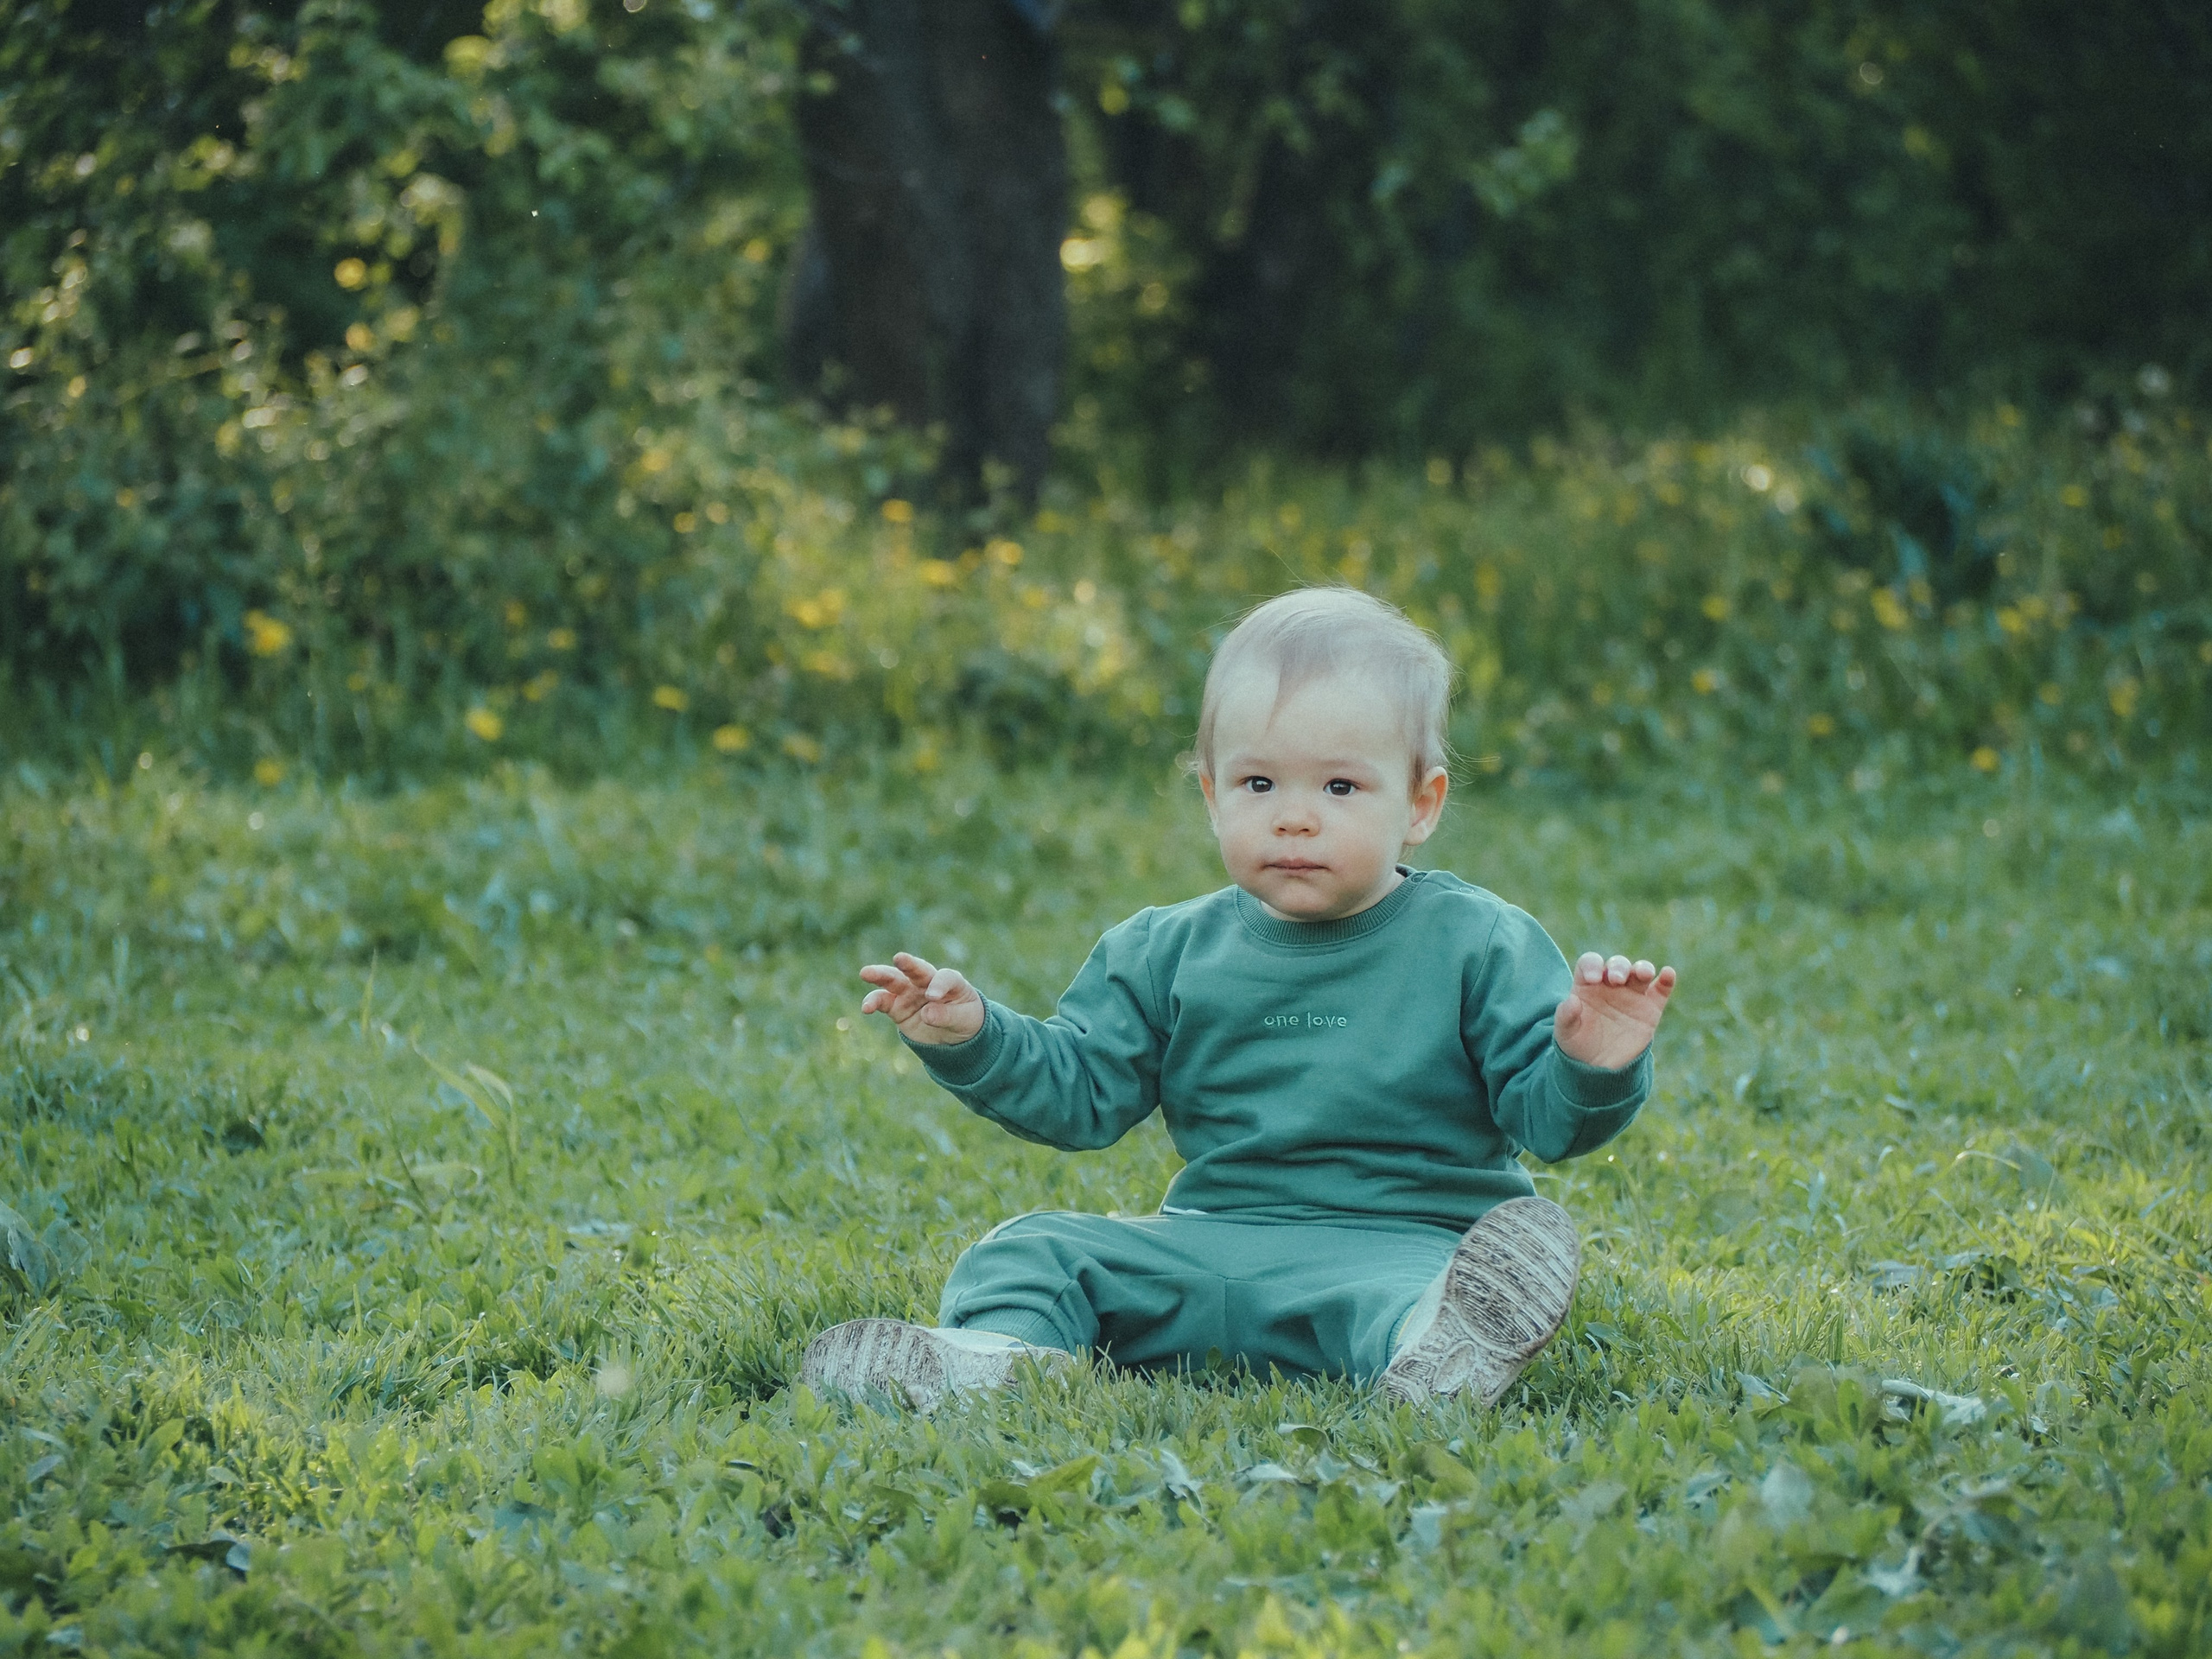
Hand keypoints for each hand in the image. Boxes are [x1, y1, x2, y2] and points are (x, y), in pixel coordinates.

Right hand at [858, 951, 985, 1045]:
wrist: (953, 1032)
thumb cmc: (964, 1018)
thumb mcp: (964, 1019)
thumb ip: (947, 1015)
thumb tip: (926, 1014)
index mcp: (950, 981)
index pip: (945, 977)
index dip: (939, 985)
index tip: (933, 997)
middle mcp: (926, 982)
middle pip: (915, 969)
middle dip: (907, 963)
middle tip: (899, 958)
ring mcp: (909, 992)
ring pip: (893, 980)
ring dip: (880, 975)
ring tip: (865, 973)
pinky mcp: (896, 1006)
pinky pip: (883, 1002)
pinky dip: (873, 1002)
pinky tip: (866, 1007)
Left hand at [1554, 952, 1676, 1069]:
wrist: (1599, 1068)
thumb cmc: (1578, 1045)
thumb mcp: (1565, 1033)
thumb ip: (1565, 1016)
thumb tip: (1571, 1000)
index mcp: (1587, 985)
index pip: (1590, 963)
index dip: (1592, 965)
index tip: (1593, 979)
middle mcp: (1611, 985)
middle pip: (1617, 964)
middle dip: (1618, 967)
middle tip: (1616, 981)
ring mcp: (1632, 995)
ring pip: (1640, 972)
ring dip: (1643, 968)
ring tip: (1642, 974)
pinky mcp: (1650, 1009)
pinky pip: (1661, 990)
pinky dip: (1667, 980)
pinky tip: (1668, 973)